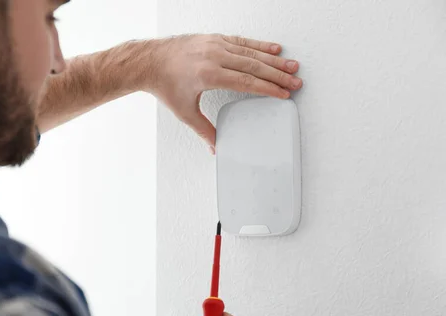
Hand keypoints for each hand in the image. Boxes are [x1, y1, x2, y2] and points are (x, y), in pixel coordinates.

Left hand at [148, 34, 302, 152]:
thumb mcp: (184, 111)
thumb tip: (215, 147)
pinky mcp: (214, 38)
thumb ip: (204, 130)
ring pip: (251, 52)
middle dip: (278, 75)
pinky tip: (274, 48)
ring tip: (292, 65)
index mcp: (209, 75)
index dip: (268, 88)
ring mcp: (215, 44)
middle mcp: (214, 56)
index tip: (283, 93)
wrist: (150, 61)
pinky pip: (241, 41)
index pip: (247, 82)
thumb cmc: (165, 84)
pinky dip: (259, 45)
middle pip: (254, 66)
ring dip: (274, 59)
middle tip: (296, 81)